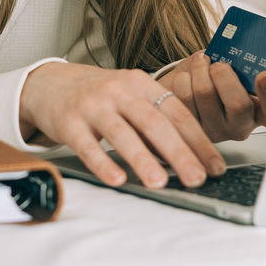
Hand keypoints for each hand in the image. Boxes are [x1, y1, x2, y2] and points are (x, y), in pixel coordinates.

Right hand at [19, 60, 226, 189]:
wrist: (50, 82)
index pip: (177, 113)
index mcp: (141, 84)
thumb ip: (155, 120)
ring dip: (143, 160)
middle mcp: (119, 91)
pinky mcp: (69, 122)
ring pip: (123, 134)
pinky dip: (103, 164)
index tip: (215, 166)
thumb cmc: (99, 95)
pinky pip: (88, 147)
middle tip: (197, 178)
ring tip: (160, 182)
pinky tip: (117, 179)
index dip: (199, 140)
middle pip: (154, 123)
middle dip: (179, 153)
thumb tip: (190, 158)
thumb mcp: (130, 96)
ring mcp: (93, 106)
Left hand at [157, 51, 265, 142]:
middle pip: (238, 105)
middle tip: (218, 64)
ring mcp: (214, 130)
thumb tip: (234, 49)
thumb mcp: (236, 72)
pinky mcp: (188, 126)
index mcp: (260, 113)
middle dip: (225, 76)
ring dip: (200, 70)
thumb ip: (241, 65)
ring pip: (205, 94)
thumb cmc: (218, 79)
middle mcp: (239, 127)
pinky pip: (184, 95)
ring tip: (201, 62)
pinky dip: (184, 78)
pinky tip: (187, 76)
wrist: (189, 90)